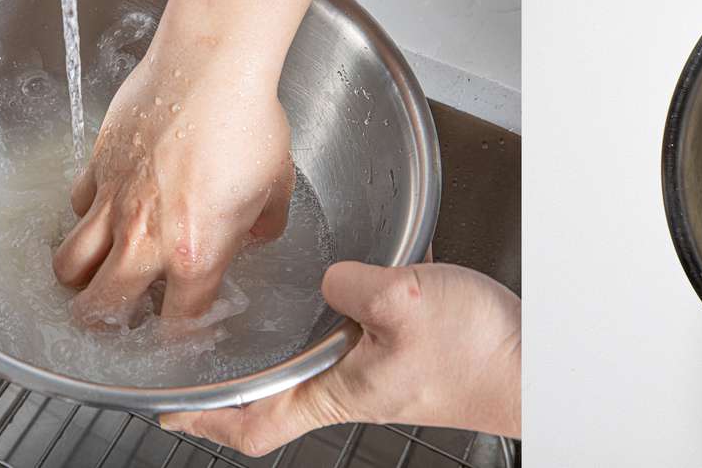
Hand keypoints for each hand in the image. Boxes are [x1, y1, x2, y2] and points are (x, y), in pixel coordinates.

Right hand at [52, 20, 293, 323]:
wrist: (210, 65)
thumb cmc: (249, 120)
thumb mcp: (277, 185)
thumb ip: (263, 224)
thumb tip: (254, 232)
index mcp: (197, 253)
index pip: (176, 323)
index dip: (177, 336)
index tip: (179, 331)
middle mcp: (145, 238)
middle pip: (100, 308)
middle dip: (106, 323)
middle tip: (116, 316)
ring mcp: (114, 203)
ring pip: (69, 266)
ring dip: (79, 278)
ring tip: (93, 275)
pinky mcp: (97, 167)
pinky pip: (77, 207)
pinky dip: (86, 216)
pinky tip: (105, 210)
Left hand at [161, 263, 521, 455]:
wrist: (532, 362)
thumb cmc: (475, 351)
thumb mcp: (403, 301)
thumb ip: (352, 284)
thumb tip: (326, 278)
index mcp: (338, 391)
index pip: (253, 424)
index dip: (206, 422)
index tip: (169, 409)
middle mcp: (353, 389)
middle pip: (272, 402)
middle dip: (229, 388)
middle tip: (195, 362)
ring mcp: (379, 375)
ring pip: (307, 372)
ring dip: (272, 357)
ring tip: (244, 326)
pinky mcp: (406, 356)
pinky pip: (345, 346)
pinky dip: (319, 330)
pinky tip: (327, 294)